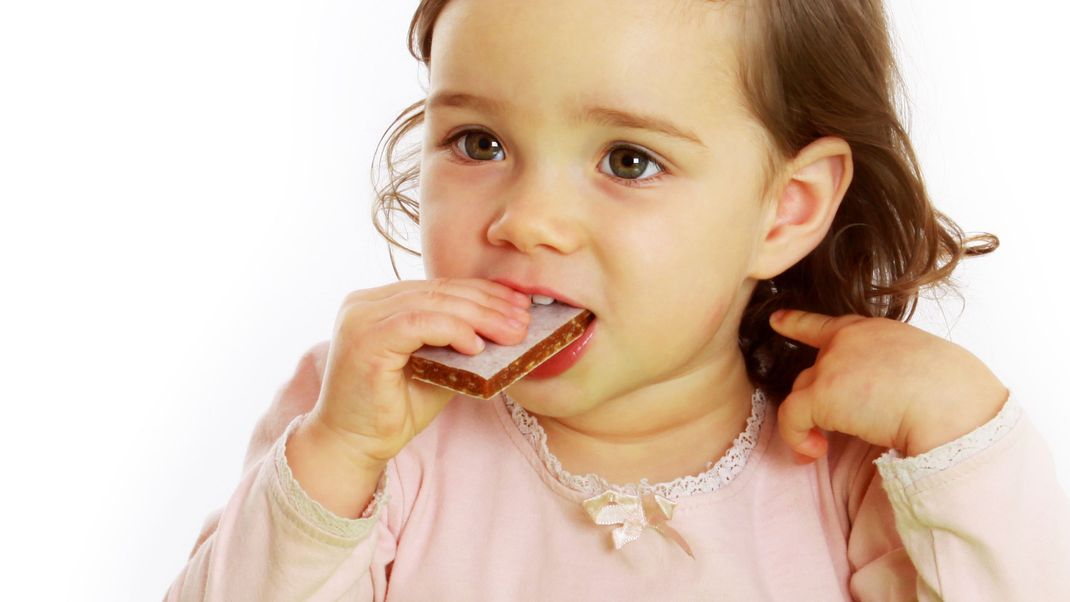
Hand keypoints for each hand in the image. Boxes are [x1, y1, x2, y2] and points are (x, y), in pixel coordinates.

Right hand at [308, 278, 531, 469]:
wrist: (351, 446)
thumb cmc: (391, 411)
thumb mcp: (434, 368)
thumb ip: (456, 343)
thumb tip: (505, 327)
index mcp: (377, 303)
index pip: (438, 288)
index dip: (482, 293)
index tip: (518, 304)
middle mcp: (364, 303)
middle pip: (438, 292)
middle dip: (488, 303)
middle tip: (523, 317)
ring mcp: (360, 318)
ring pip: (433, 303)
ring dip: (480, 317)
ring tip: (512, 332)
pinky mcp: (364, 340)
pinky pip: (418, 323)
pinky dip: (453, 330)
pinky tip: (477, 345)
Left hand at [768, 309, 1008, 462]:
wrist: (953, 404)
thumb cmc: (954, 392)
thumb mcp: (920, 364)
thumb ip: (889, 371)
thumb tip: (883, 401)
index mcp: (873, 332)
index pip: (826, 325)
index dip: (797, 324)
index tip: (777, 321)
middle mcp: (847, 341)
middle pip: (813, 372)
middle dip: (818, 402)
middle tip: (828, 432)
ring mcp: (832, 365)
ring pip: (801, 395)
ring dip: (808, 422)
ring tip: (821, 448)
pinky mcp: (822, 393)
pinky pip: (791, 418)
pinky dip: (796, 439)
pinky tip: (814, 452)